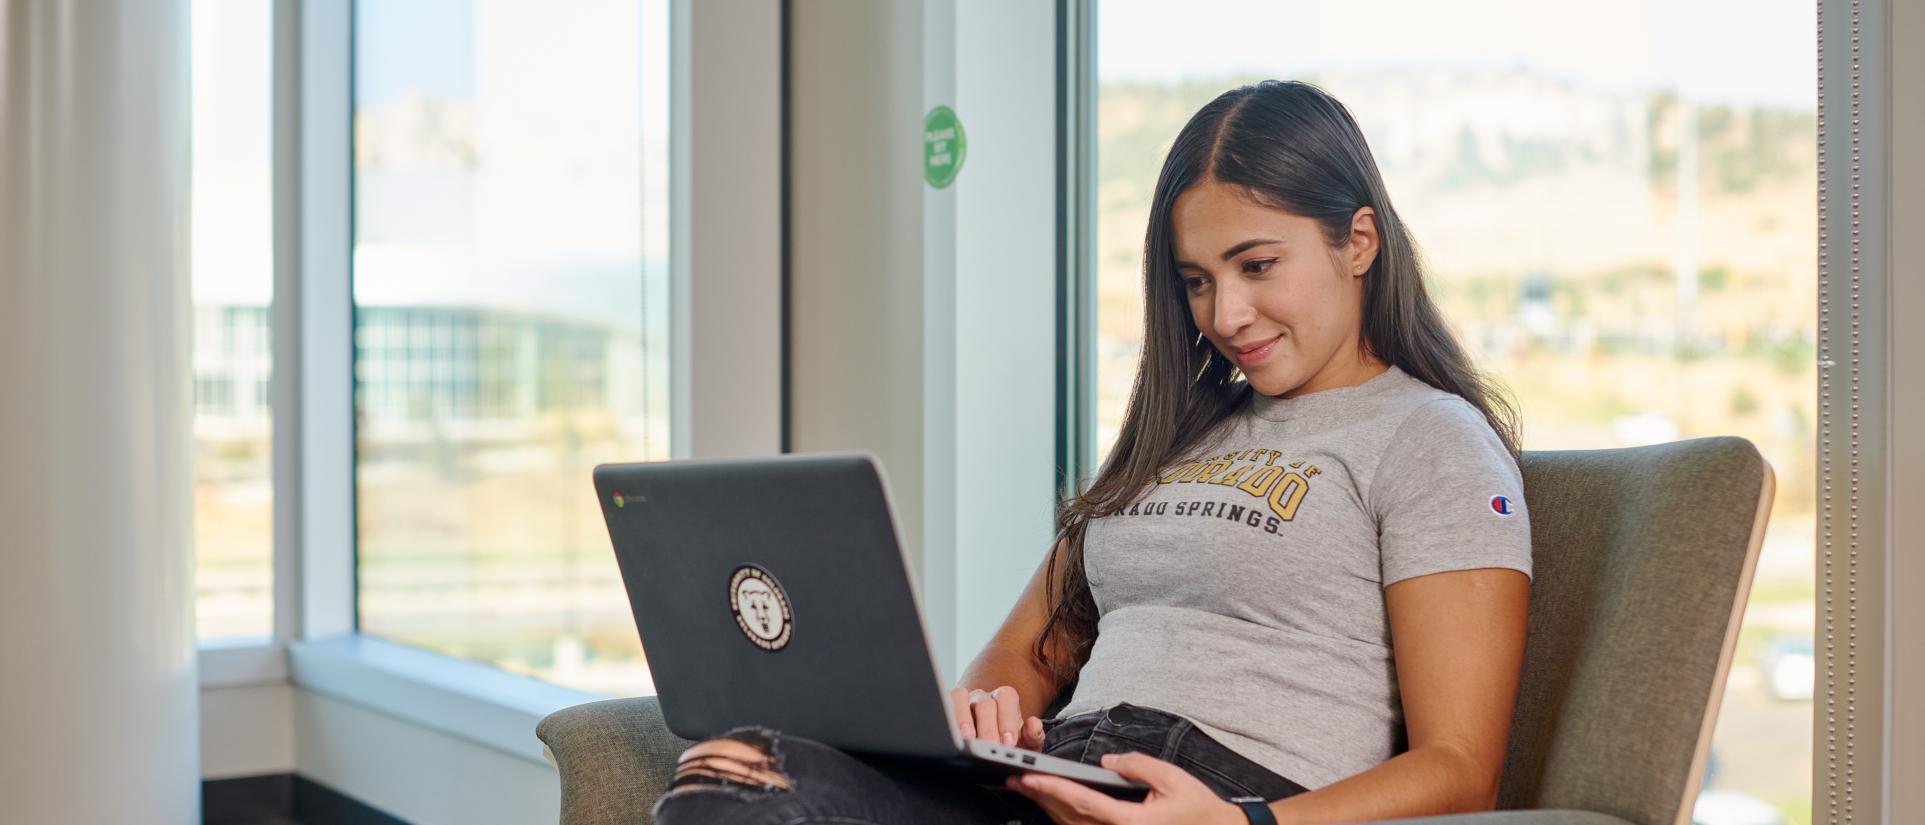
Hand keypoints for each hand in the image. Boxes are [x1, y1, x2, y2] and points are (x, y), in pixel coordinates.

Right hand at [949, 685, 1044, 748]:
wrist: (989, 752)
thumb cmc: (1007, 745)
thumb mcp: (1025, 744)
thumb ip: (1033, 735)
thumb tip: (1034, 725)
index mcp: (1004, 699)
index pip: (1007, 698)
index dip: (1008, 719)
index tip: (1009, 742)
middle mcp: (983, 698)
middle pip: (984, 703)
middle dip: (988, 728)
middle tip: (991, 748)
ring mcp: (963, 702)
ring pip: (960, 697)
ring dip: (963, 719)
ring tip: (967, 740)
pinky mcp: (945, 709)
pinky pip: (942, 704)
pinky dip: (946, 717)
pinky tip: (951, 736)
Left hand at [1006, 752, 1244, 824]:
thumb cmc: (1196, 808)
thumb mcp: (1172, 778)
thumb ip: (1137, 765)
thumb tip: (1107, 762)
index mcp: (1130, 823)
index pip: (1083, 803)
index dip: (1053, 788)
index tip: (1030, 777)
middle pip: (1069, 818)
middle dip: (1041, 797)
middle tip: (1015, 778)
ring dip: (1048, 807)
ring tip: (1027, 787)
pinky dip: (1064, 816)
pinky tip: (1052, 803)